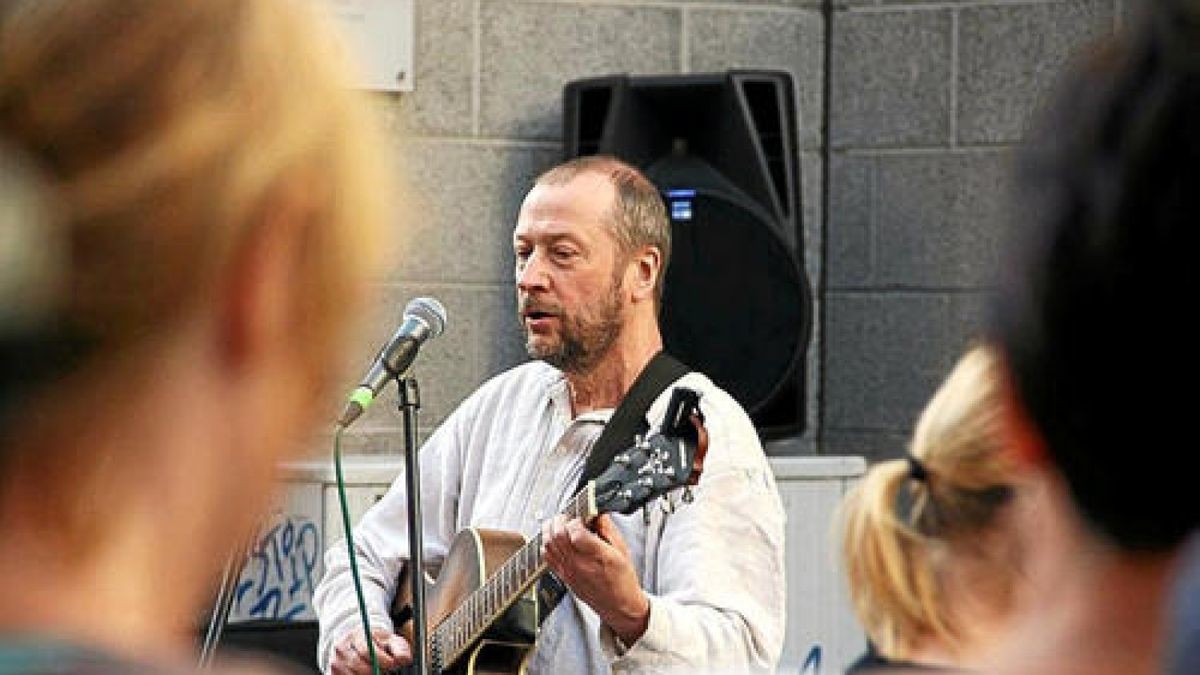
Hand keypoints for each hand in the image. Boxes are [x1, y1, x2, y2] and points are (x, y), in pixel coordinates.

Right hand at [330, 627, 411, 674]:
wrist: (358, 642)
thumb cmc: (378, 644)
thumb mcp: (392, 641)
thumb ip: (400, 649)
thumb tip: (403, 659)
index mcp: (357, 637)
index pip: (367, 650)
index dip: (381, 660)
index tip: (392, 664)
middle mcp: (342, 648)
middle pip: (358, 666)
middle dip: (374, 671)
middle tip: (381, 670)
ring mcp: (334, 661)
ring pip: (351, 674)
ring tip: (373, 671)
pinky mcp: (331, 672)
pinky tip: (361, 673)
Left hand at [541, 514, 649, 644]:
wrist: (619, 605)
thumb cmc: (623, 580)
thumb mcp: (623, 550)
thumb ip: (608, 529)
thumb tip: (598, 513)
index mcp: (599, 556)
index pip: (576, 533)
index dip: (576, 519)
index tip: (581, 517)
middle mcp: (581, 564)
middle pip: (557, 536)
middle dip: (559, 520)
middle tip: (567, 516)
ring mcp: (570, 572)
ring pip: (548, 545)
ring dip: (550, 530)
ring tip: (559, 524)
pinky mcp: (564, 577)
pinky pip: (547, 558)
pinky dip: (547, 544)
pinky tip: (555, 540)